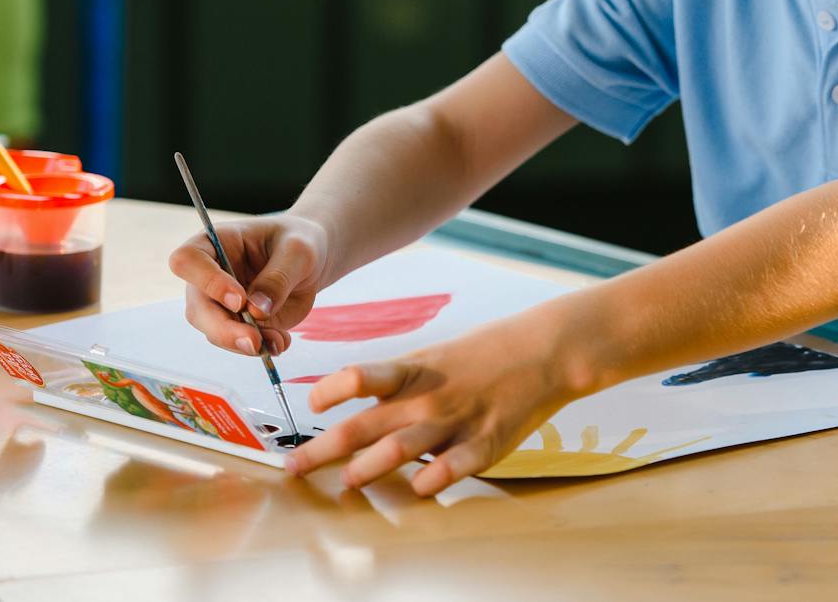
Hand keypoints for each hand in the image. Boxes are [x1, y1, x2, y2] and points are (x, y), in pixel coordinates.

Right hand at [168, 213, 333, 355]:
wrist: (313, 259)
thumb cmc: (300, 241)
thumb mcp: (298, 251)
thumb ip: (278, 278)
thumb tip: (256, 311)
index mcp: (214, 243)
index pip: (188, 260)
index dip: (207, 282)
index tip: (239, 300)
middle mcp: (208, 276)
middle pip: (197, 307)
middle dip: (224, 329)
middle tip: (254, 341)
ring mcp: (219, 303)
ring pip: (214, 331)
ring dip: (244, 342)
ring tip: (279, 340)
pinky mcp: (237, 323)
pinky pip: (238, 343)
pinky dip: (259, 348)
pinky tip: (281, 342)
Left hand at [281, 313, 577, 496]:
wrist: (544, 349)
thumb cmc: (486, 354)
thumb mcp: (436, 358)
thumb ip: (399, 383)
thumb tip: (357, 399)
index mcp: (413, 372)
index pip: (359, 377)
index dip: (328, 390)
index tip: (310, 406)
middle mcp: (427, 398)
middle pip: (365, 424)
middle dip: (322, 449)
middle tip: (293, 467)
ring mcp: (455, 421)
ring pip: (402, 446)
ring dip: (370, 466)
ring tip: (348, 481)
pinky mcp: (486, 443)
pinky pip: (456, 465)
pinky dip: (436, 478)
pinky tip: (421, 488)